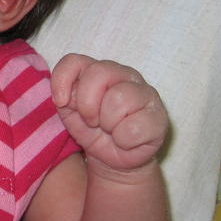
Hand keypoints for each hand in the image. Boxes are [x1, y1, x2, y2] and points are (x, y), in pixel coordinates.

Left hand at [51, 54, 167, 172]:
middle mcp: (122, 74)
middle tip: (91, 120)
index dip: (63, 80)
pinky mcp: (159, 116)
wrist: (113, 158)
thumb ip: (66, 97)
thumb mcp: (70, 113)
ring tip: (110, 130)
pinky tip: (126, 140)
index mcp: (97, 70)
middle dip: (87, 104)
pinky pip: (133, 128)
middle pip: (99, 73)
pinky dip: (124, 140)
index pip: (75, 61)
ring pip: (118, 99)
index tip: (61, 102)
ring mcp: (144, 92)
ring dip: (107, 123)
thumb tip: (66, 95)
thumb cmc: (91, 129)